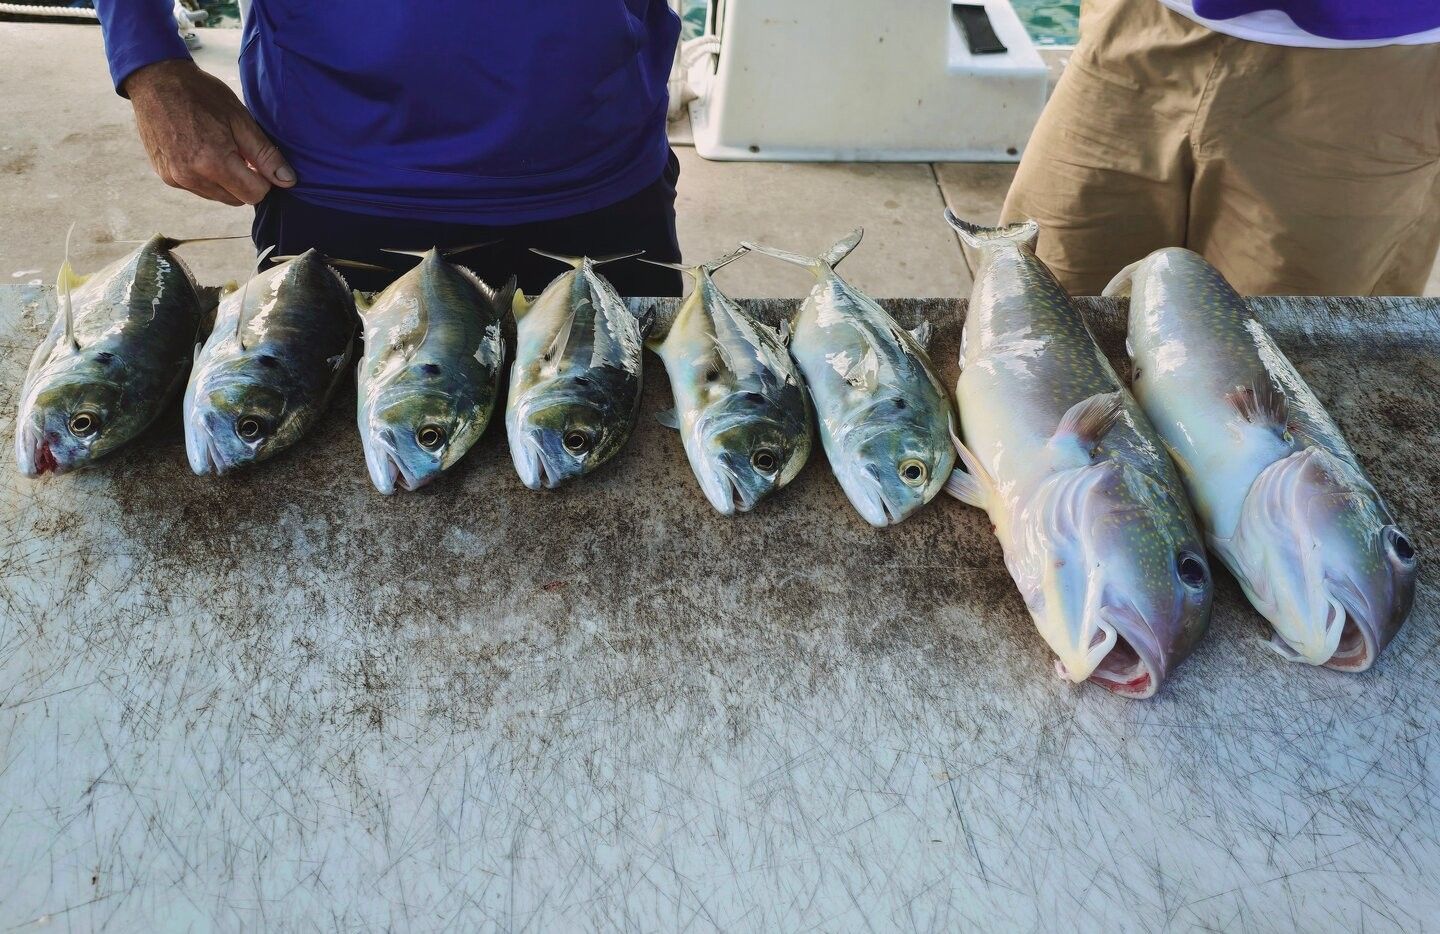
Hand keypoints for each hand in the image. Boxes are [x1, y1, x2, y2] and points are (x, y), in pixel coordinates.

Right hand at [123, 59, 295, 205]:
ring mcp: (176, 179)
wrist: (156, 81)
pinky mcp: (166, 177)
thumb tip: (287, 181)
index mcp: (213, 162)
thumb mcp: (240, 119)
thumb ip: (265, 154)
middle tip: (239, 151)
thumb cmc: (201, 94)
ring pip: (218, 196)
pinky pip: (199, 189)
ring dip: (226, 181)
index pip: (254, 194)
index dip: (263, 179)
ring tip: (218, 148)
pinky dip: (207, 177)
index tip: (258, 160)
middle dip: (245, 181)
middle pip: (237, 199)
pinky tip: (202, 151)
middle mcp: (192, 176)